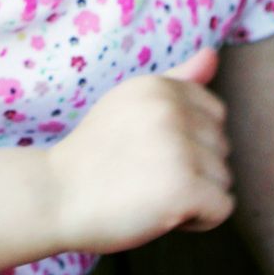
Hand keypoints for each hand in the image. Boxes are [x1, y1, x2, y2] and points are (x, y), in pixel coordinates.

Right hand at [46, 47, 233, 254]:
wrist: (50, 198)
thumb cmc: (92, 158)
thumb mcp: (130, 105)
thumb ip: (176, 80)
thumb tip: (214, 54)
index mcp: (162, 87)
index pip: (215, 116)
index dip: (190, 143)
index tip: (149, 155)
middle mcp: (172, 110)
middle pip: (221, 148)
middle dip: (194, 170)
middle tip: (143, 178)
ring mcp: (179, 148)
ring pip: (223, 179)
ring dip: (195, 197)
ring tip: (148, 196)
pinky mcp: (184, 187)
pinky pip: (221, 208)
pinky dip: (199, 221)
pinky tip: (162, 216)